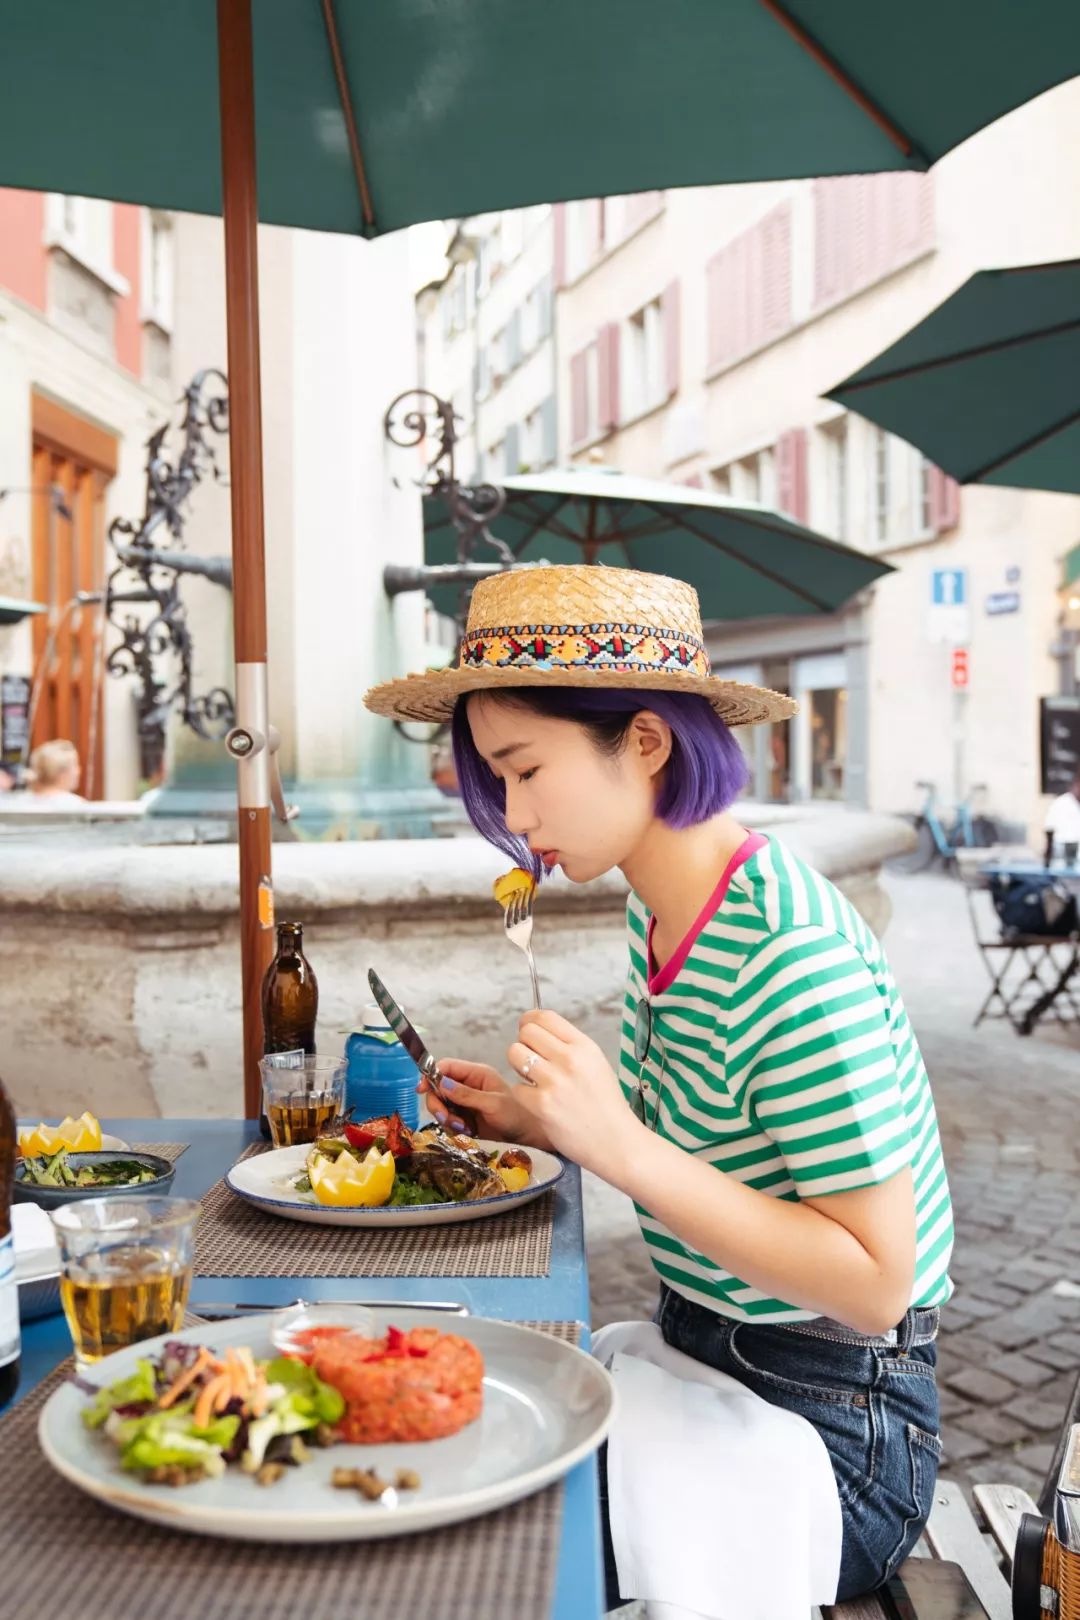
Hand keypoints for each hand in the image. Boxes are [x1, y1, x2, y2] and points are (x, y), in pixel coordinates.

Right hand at [419, 1058, 555, 1150]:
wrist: (526, 1138)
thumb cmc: (516, 1116)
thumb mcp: (492, 1103)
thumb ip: (467, 1094)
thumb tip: (441, 1083)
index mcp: (476, 1074)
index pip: (446, 1067)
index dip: (431, 1075)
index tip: (421, 1089)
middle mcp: (468, 1086)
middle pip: (437, 1087)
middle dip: (438, 1103)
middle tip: (447, 1118)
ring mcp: (464, 1102)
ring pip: (440, 1105)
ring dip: (446, 1117)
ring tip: (463, 1127)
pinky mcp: (463, 1118)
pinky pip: (447, 1119)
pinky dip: (451, 1126)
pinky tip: (466, 1131)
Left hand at [507, 1009, 640, 1177]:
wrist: (617, 1143)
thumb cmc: (606, 1105)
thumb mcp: (596, 1064)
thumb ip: (569, 1047)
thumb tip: (538, 1031)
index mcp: (584, 1046)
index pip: (545, 1017)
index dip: (529, 1021)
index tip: (526, 1030)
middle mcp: (570, 1059)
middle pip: (526, 1032)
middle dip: (524, 1045)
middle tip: (533, 1062)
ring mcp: (555, 1082)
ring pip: (515, 1054)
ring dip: (519, 1067)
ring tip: (534, 1081)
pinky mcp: (542, 1105)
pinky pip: (516, 1088)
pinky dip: (524, 1096)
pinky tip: (540, 1104)